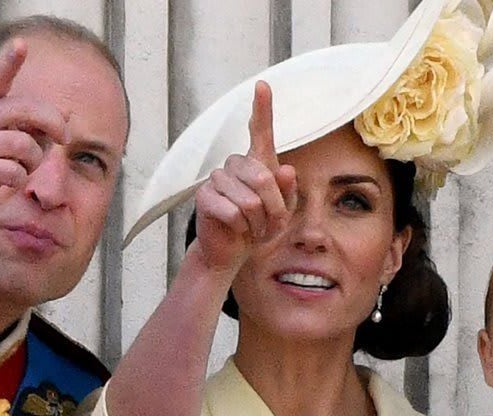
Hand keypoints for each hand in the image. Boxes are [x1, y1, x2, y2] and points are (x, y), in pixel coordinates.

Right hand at [0, 39, 67, 254]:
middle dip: (52, 123)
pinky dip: (21, 179)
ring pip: (24, 145)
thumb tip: (63, 116)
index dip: (9, 62)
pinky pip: (13, 171)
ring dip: (35, 161)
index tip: (21, 44)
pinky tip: (12, 181)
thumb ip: (26, 128)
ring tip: (25, 168)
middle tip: (65, 137)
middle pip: (24, 110)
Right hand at [191, 81, 296, 276]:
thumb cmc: (256, 228)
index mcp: (255, 163)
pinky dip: (241, 228)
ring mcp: (216, 179)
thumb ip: (287, 192)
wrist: (230, 252)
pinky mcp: (204, 198)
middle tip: (270, 225)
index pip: (260, 131)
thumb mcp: (281, 212)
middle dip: (274, 208)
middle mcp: (235, 165)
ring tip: (252, 229)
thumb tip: (286, 169)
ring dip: (258, 222)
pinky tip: (237, 230)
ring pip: (250, 200)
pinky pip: (233, 212)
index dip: (262, 108)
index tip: (262, 86)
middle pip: (264, 177)